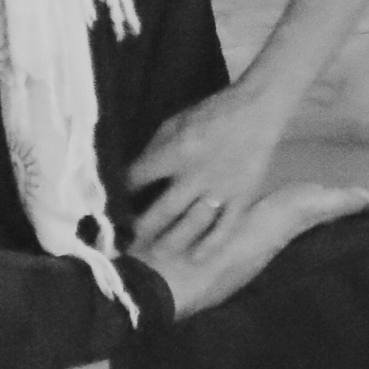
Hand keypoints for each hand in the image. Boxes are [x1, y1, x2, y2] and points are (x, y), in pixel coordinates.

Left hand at [125, 83, 295, 258]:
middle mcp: (196, 175)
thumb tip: (132, 175)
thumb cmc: (210, 114)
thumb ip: (154, 149)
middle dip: (141, 230)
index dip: (122, 196)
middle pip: (162, 211)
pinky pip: (225, 227)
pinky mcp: (242, 197)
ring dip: (170, 242)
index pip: (138, 180)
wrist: (257, 109)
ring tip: (154, 254)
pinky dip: (210, 245)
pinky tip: (196, 258)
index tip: (112, 211)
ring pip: (191, 225)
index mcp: (176, 151)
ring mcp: (221, 189)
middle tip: (126, 244)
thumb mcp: (174, 122)